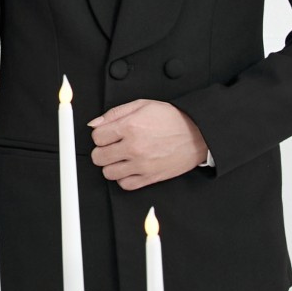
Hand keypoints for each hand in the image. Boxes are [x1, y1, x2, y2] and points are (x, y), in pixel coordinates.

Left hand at [88, 99, 208, 190]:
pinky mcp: (150, 177)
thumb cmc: (172, 118)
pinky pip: (125, 185)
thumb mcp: (142, 105)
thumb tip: (94, 124)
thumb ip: (115, 113)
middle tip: (112, 147)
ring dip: (111, 165)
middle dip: (102, 150)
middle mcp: (133, 147)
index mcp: (130, 127)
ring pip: (108, 173)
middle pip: (98, 157)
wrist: (197, 133)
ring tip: (121, 158)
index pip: (96, 137)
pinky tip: (129, 168)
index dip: (100, 135)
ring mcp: (141, 165)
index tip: (107, 135)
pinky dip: (123, 178)